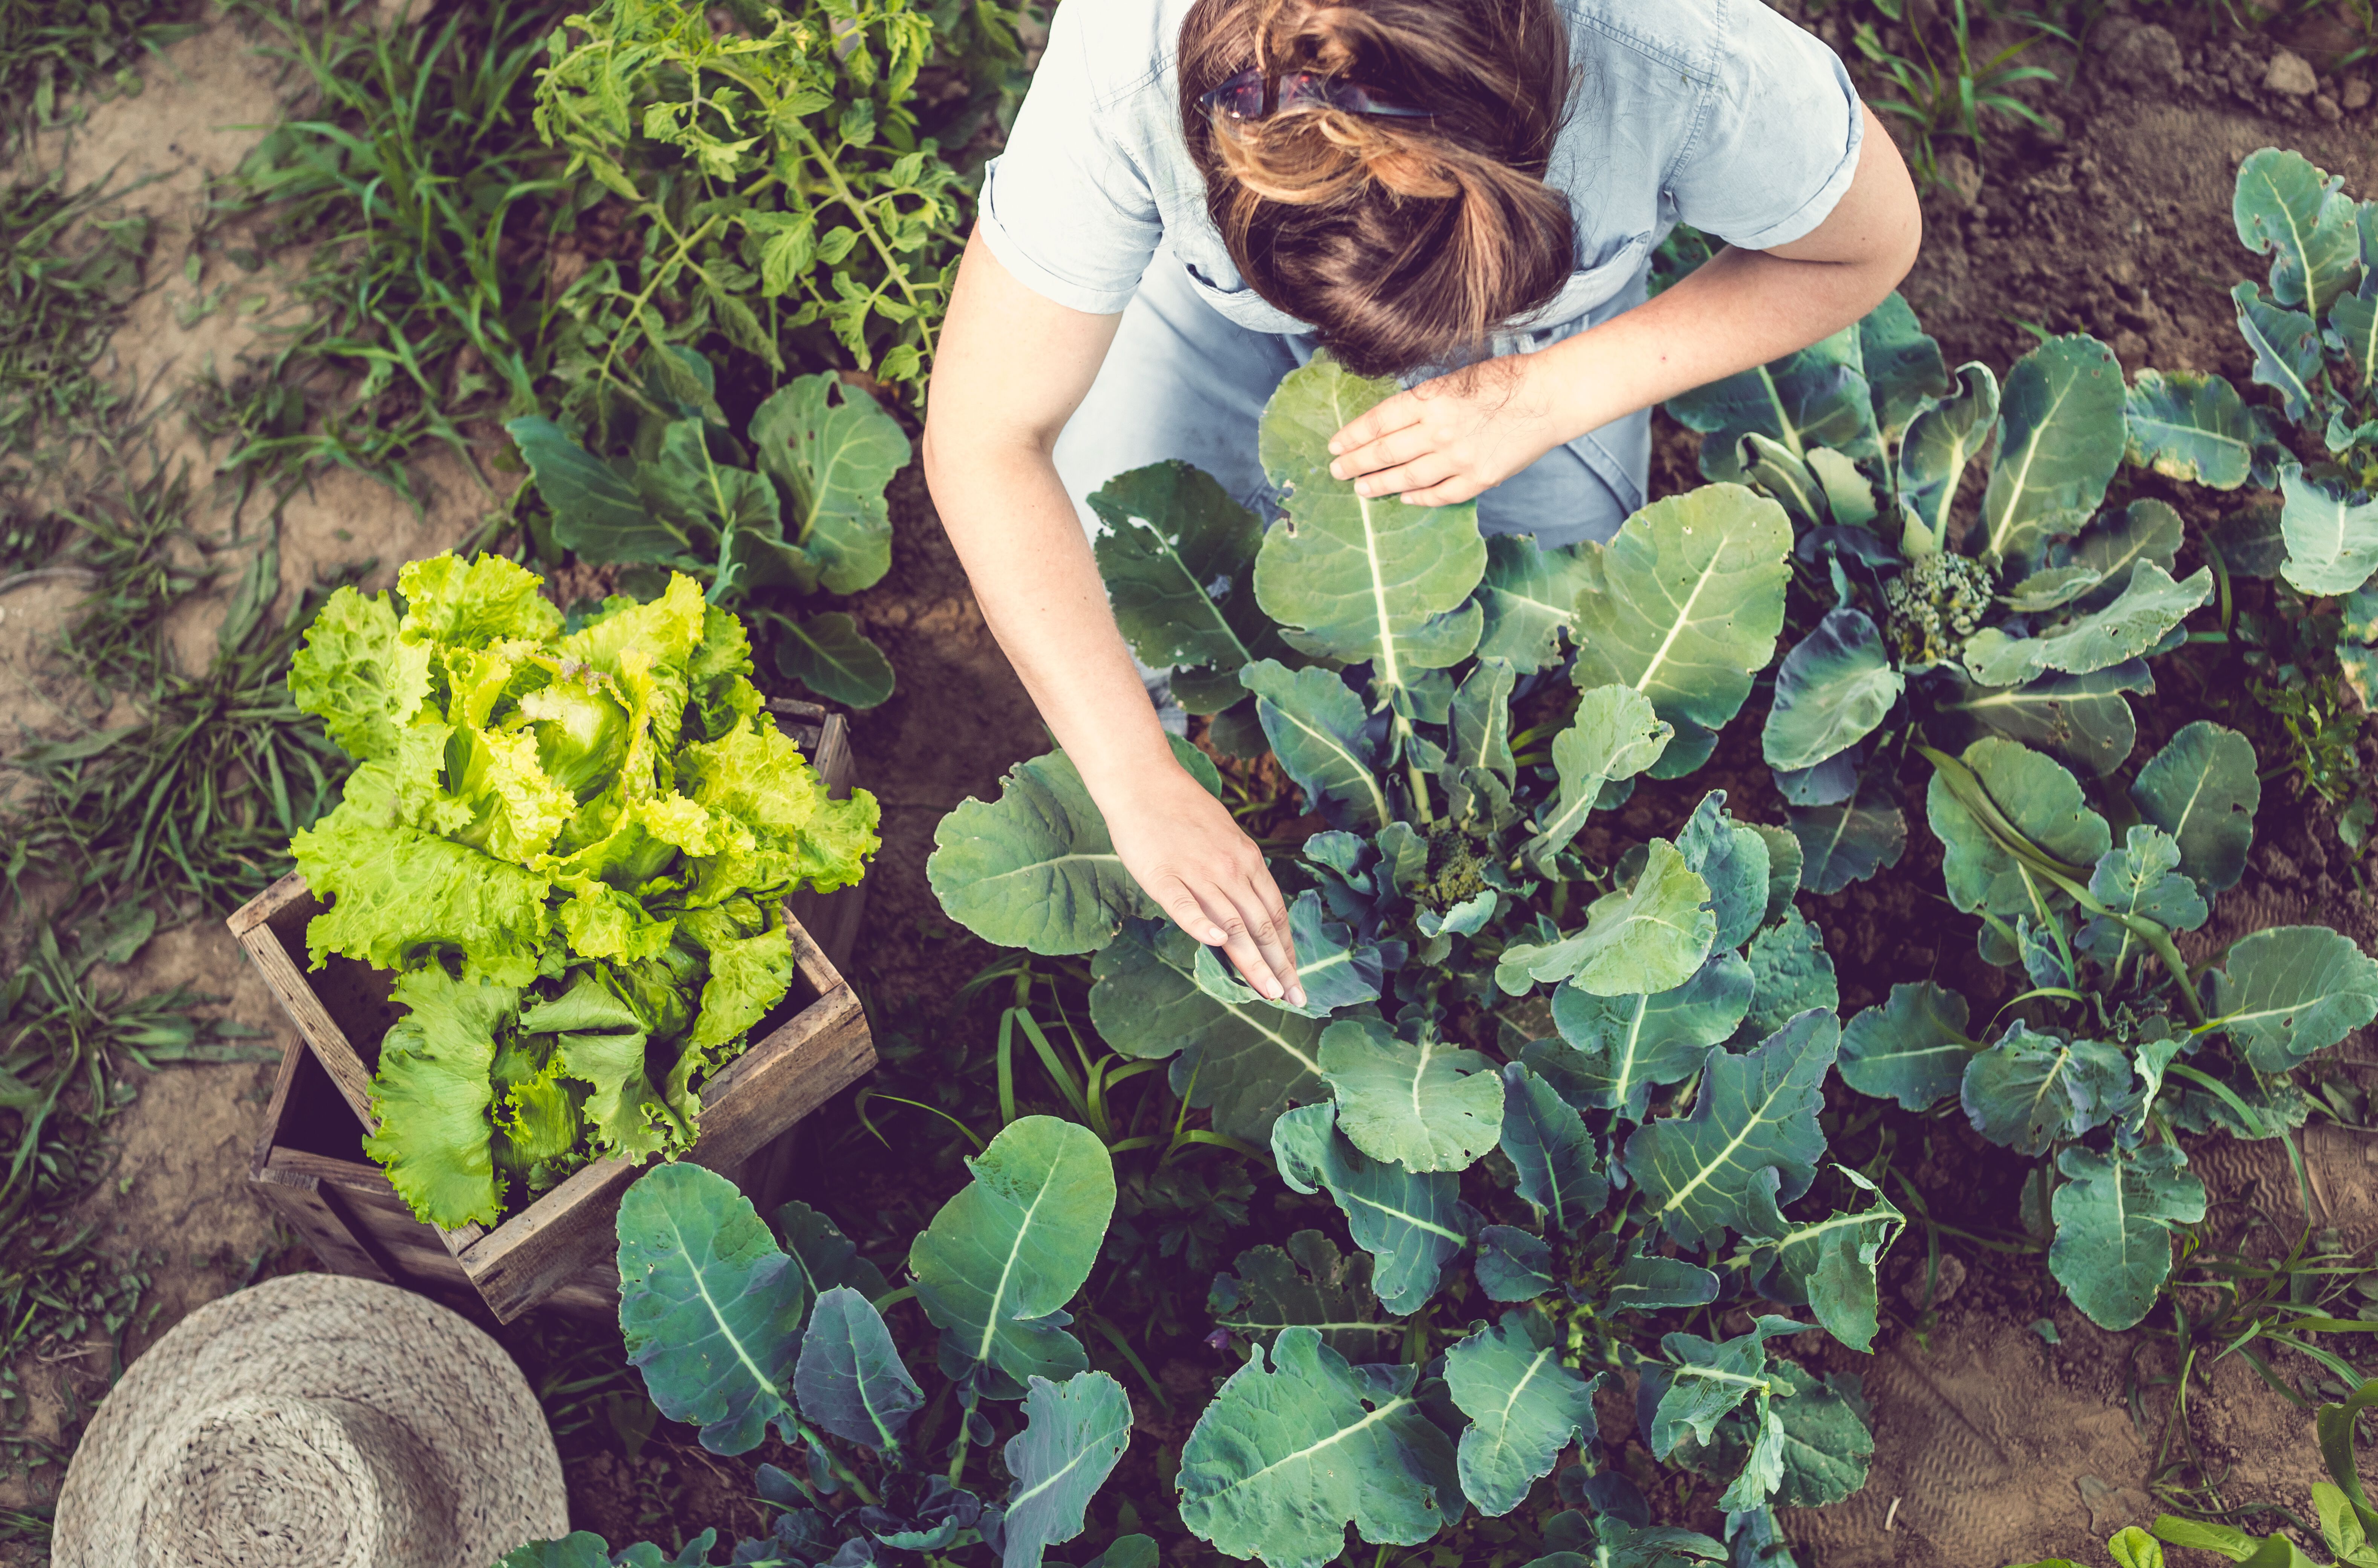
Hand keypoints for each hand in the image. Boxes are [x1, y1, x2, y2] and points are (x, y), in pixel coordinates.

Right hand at [1101, 758, 1304, 1006]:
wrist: (1144, 781)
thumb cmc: (1182, 811)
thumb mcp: (1225, 837)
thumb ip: (1239, 872)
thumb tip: (1252, 907)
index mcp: (1247, 860)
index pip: (1275, 913)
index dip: (1288, 948)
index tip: (1296, 976)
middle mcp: (1230, 868)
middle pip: (1261, 925)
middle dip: (1280, 966)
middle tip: (1294, 998)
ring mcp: (1197, 872)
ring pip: (1232, 923)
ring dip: (1252, 960)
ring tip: (1268, 991)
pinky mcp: (1163, 876)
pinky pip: (1185, 905)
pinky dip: (1200, 924)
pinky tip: (1214, 944)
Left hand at [1326, 351, 1571, 507]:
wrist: (1549, 397)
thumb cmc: (1503, 380)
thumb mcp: (1455, 379)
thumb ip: (1422, 402)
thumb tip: (1389, 425)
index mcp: (1431, 399)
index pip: (1378, 422)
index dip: (1352, 436)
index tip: (1335, 446)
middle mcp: (1440, 430)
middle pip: (1385, 452)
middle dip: (1355, 464)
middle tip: (1336, 472)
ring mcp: (1459, 458)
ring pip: (1407, 478)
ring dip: (1379, 485)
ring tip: (1360, 489)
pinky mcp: (1479, 478)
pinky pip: (1440, 495)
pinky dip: (1418, 498)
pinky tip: (1404, 498)